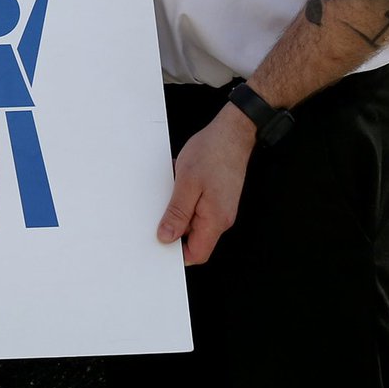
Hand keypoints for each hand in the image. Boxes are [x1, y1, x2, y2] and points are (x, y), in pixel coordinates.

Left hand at [157, 103, 255, 264]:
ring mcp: (219, 207)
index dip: (177, 254)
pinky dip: (184, 199)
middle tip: (156, 214)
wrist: (232, 133)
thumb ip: (178, 213)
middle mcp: (220, 218)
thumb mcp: (187, 183)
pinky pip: (197, 207)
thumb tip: (166, 237)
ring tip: (169, 190)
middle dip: (174, 230)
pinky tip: (177, 182)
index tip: (158, 244)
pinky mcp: (217, 197)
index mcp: (215, 220)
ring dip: (178, 211)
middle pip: (194, 239)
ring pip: (194, 221)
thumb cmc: (212, 153)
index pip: (197, 254)